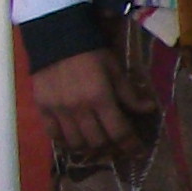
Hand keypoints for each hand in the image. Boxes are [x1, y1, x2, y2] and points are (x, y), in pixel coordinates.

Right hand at [28, 48, 143, 164]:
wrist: (56, 38)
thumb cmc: (91, 53)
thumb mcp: (115, 70)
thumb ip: (129, 94)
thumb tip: (149, 109)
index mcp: (100, 98)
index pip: (119, 132)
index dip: (131, 146)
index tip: (138, 152)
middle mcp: (78, 109)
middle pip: (97, 142)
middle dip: (112, 147)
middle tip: (117, 145)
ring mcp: (58, 111)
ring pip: (75, 143)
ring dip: (89, 148)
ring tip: (97, 144)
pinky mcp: (42, 109)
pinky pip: (53, 135)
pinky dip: (65, 142)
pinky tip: (74, 139)